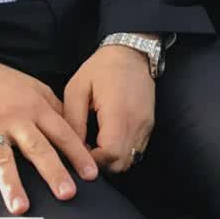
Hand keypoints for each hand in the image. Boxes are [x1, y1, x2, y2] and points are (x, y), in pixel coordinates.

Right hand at [0, 45, 97, 214]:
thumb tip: (75, 133)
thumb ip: (53, 109)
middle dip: (53, 171)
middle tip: (67, 194)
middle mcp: (14, 118)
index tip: (92, 175)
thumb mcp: (32, 88)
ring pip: (2, 158)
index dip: (78, 154)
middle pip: (37, 148)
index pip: (61, 133)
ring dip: (11, 184)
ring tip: (21, 207)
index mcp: (34, 107)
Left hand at [64, 44, 155, 173]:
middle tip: (83, 153)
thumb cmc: (102, 68)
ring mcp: (146, 126)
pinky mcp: (149, 126)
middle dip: (100, 165)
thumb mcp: (77, 89)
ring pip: (130, 160)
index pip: (110, 154)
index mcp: (118, 113)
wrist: (132, 53)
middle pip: (121, 163)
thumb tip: (70, 148)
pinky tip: (107, 141)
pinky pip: (136, 151)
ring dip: (112, 161)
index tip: (78, 153)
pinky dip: (121, 153)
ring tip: (94, 147)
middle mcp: (137, 123)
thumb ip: (73, 121)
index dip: (92, 161)